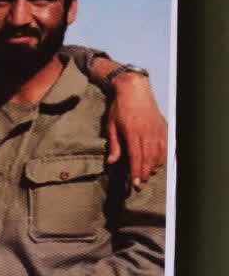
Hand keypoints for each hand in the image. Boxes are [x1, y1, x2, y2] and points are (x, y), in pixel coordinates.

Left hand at [106, 72, 166, 188]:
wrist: (135, 90)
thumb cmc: (120, 108)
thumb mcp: (111, 125)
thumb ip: (114, 145)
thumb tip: (112, 162)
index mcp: (133, 133)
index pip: (136, 157)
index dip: (136, 172)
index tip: (135, 184)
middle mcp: (147, 133)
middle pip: (148, 158)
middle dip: (144, 174)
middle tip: (140, 185)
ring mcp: (157, 130)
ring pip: (158, 154)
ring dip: (153, 167)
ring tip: (147, 176)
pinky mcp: (162, 128)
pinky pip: (165, 146)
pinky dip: (161, 157)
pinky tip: (156, 164)